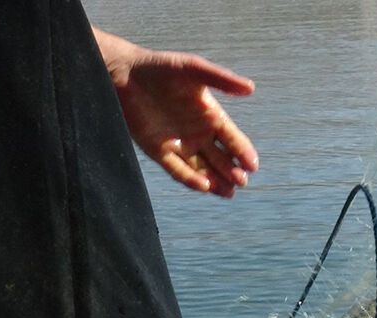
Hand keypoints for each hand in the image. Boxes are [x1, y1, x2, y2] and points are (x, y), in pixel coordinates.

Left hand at [93, 28, 258, 196]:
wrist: (123, 73)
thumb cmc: (161, 67)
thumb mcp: (193, 70)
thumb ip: (222, 79)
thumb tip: (251, 88)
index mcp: (210, 115)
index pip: (232, 139)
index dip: (243, 152)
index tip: (253, 166)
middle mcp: (198, 133)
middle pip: (220, 159)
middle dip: (231, 171)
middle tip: (241, 181)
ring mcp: (179, 144)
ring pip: (202, 169)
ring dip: (216, 182)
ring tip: (229, 192)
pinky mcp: (159, 152)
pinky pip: (178, 170)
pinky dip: (191, 179)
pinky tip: (204, 186)